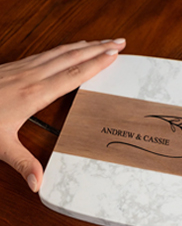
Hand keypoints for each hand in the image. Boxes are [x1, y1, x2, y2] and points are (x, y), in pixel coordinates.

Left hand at [0, 39, 125, 191]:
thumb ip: (22, 162)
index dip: (96, 65)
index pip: (73, 75)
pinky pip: (49, 52)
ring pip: (62, 51)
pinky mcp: (16, 66)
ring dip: (86, 45)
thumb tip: (39, 183)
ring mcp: (24, 68)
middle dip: (99, 48)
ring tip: (105, 42)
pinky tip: (72, 47)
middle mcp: (33, 76)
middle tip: (121, 42)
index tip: (114, 55)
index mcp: (35, 93)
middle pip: (73, 57)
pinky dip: (67, 47)